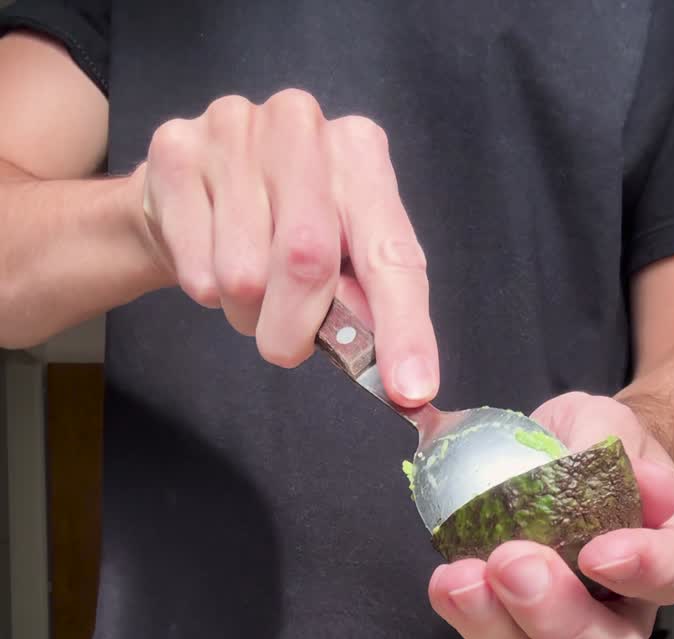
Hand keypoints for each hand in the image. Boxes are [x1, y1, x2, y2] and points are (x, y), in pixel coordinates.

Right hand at [131, 90, 437, 405]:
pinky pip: (196, 270)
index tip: (411, 391)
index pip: (392, 254)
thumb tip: (400, 377)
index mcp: (360, 153)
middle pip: (307, 261)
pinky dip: (204, 291)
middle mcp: (302, 125)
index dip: (404, 329)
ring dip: (245, 311)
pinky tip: (208, 255)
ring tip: (245, 285)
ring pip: (243, 275)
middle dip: (296, 329)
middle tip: (284, 345)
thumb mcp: (338, 255)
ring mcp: (234, 130)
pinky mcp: (175, 152)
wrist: (189, 187)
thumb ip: (367, 303)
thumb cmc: (278, 227)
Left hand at [429, 392, 673, 638]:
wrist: (546, 456)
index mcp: (668, 551)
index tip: (598, 551)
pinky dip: (466, 618)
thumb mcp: (600, 421)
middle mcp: (626, 608)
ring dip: (498, 630)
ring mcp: (565, 631)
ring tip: (462, 579)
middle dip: (559, 618)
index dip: (645, 571)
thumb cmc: (587, 444)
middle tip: (513, 564)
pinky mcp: (512, 632)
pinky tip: (447, 581)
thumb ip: (611, 442)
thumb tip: (639, 479)